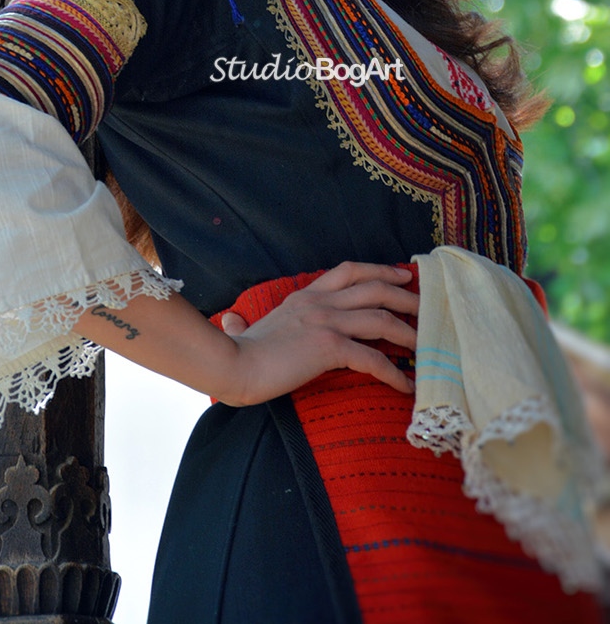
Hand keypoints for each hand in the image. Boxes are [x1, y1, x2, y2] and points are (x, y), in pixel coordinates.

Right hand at [215, 261, 418, 406]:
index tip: (401, 275)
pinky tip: (405, 386)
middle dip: (404, 296)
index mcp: (305, 295)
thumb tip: (231, 323)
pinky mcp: (329, 347)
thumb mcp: (249, 327)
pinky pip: (372, 359)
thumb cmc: (240, 352)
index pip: (349, 270)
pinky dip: (393, 373)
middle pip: (374, 288)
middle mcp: (319, 302)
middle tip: (425, 305)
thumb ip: (245, 324)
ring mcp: (326, 322)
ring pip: (380, 319)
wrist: (234, 364)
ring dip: (408, 332)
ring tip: (425, 346)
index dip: (379, 270)